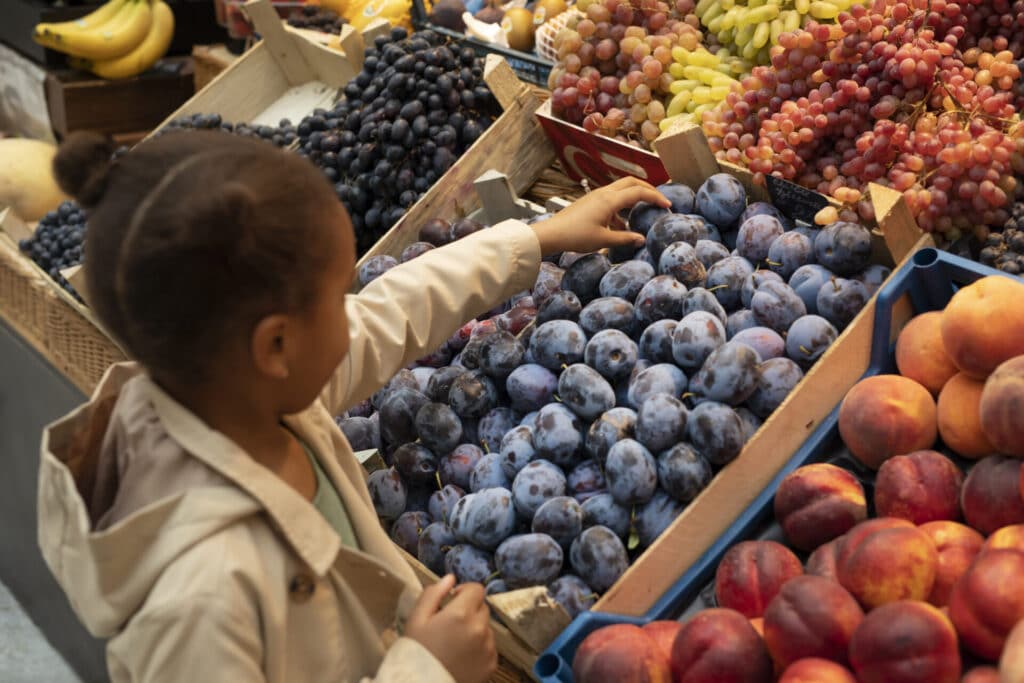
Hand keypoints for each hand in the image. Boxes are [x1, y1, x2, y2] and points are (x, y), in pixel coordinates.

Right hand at [405, 575, 495, 682]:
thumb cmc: (416, 652)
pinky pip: (489, 646)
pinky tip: (462, 656)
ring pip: (486, 627)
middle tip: (450, 625)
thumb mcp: (416, 620)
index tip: (452, 601)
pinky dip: (479, 647)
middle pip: (482, 607)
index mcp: (461, 613)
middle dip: (469, 610)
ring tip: (455, 643)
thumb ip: (433, 594)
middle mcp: (480, 628)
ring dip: (475, 629)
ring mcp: (488, 648)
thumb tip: (450, 578)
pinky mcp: (492, 664)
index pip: (477, 589)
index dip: (464, 592)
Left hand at [530, 177, 669, 255]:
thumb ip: (625, 239)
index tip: (667, 205)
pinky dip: (620, 207)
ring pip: (621, 189)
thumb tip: (642, 239)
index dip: (656, 197)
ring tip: (642, 213)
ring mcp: (596, 196)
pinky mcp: (590, 201)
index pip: (639, 192)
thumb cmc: (576, 236)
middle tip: (658, 199)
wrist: (552, 234)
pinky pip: (611, 199)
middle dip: (647, 188)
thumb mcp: (603, 240)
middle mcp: (604, 193)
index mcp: (610, 200)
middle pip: (631, 182)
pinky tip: (621, 226)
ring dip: (633, 197)